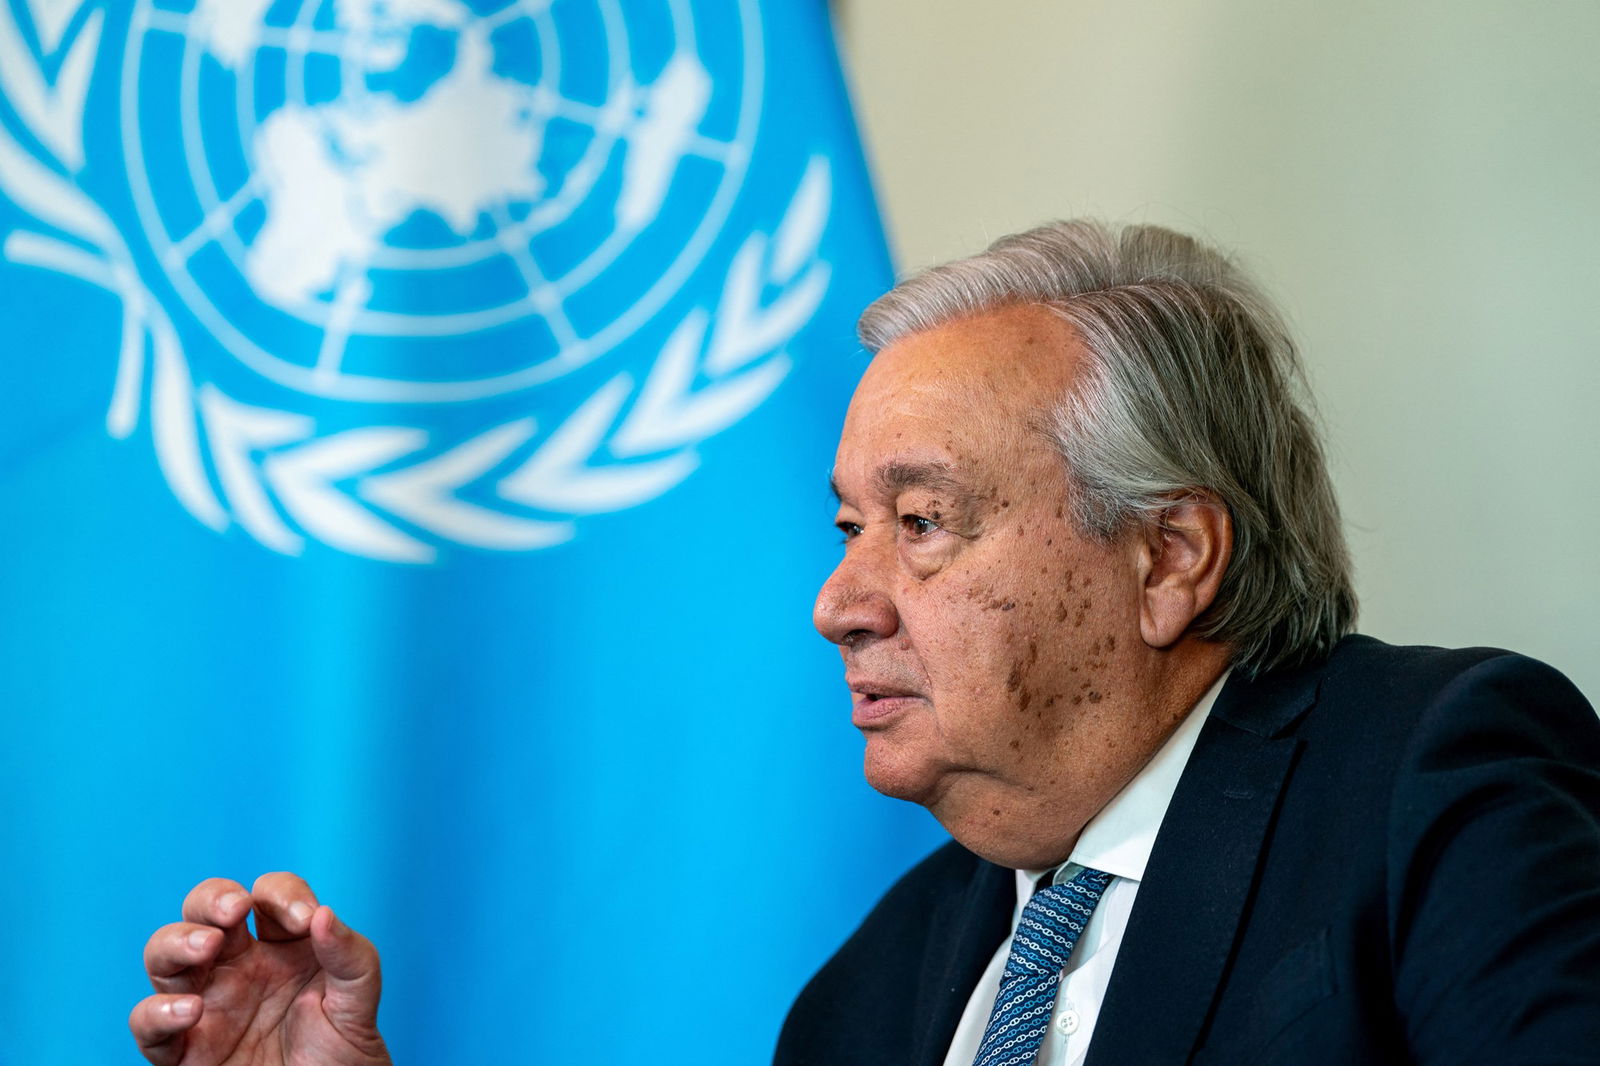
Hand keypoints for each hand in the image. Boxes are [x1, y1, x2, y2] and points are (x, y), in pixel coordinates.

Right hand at [130, 873, 391, 1065]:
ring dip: (177, 941)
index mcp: (281, 945)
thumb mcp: (358, 999)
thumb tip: (323, 914)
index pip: (268, 896)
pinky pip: (148, 1023)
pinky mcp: (184, 1049)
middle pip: (203, 910)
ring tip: (206, 947)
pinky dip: (157, 1012)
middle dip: (213, 898)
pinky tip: (192, 1011)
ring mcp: (207, 1003)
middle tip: (235, 910)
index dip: (282, 895)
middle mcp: (237, 966)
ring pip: (164, 955)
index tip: (304, 920)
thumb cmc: (343, 1051)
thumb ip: (350, 955)